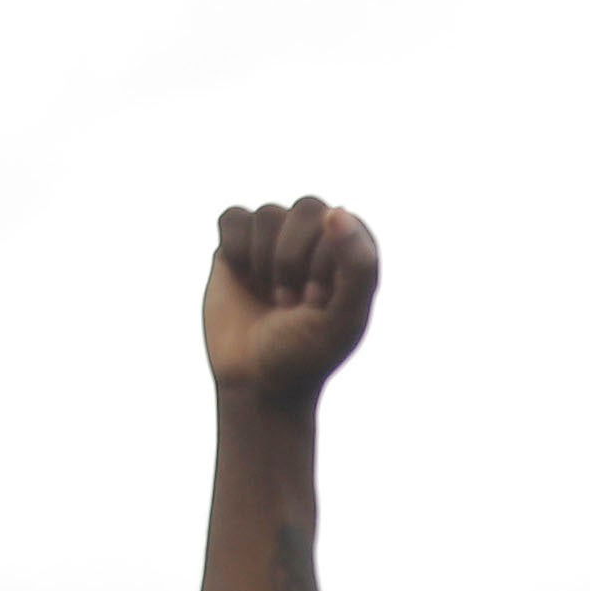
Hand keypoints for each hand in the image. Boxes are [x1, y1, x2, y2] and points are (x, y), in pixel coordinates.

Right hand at [202, 195, 379, 406]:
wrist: (256, 382)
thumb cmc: (306, 353)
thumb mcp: (344, 318)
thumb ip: (357, 267)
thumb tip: (336, 211)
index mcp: (353, 249)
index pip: (340, 222)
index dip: (322, 265)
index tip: (317, 303)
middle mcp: (317, 237)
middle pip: (305, 208)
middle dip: (293, 260)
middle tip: (293, 303)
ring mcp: (275, 239)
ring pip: (267, 213)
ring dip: (265, 262)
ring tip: (271, 296)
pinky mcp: (236, 246)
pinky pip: (233, 217)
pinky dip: (236, 249)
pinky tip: (244, 279)